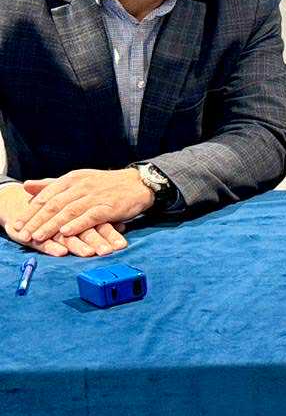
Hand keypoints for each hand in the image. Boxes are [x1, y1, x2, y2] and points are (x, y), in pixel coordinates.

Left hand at [17, 169, 153, 242]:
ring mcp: (95, 196)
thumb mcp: (77, 180)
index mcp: (71, 179)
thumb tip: (27, 186)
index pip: (46, 196)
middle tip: (23, 234)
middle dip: (36, 221)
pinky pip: (90, 216)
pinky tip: (66, 232)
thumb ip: (52, 185)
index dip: (30, 211)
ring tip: (39, 236)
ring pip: (69, 211)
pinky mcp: (109, 206)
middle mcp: (81, 186)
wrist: (138, 183)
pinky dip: (77, 224)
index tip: (17, 224)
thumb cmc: (105, 184)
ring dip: (52, 225)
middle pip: (54, 205)